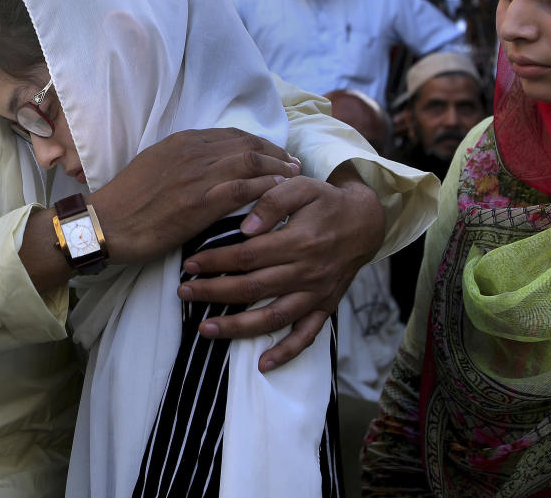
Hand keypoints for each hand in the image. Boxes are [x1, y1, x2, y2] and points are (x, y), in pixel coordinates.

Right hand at [89, 128, 299, 264]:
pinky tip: (281, 193)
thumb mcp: (153, 166)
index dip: (259, 142)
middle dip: (275, 153)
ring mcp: (198, 177)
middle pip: (247, 144)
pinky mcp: (200, 203)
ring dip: (278, 168)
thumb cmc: (126, 200)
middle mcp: (193, 152)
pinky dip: (267, 188)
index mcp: (182, 141)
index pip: (232, 134)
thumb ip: (181, 160)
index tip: (274, 153)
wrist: (106, 223)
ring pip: (251, 162)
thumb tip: (204, 164)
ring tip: (295, 178)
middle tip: (294, 164)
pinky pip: (244, 189)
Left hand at [177, 166, 385, 372]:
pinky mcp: (325, 307)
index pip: (247, 256)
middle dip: (214, 293)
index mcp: (298, 242)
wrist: (365, 222)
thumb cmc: (325, 202)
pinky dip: (287, 352)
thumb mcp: (301, 186)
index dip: (216, 261)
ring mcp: (316, 294)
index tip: (191, 264)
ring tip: (205, 330)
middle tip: (184, 293)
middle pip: (253, 289)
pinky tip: (263, 364)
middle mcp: (307, 272)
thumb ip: (272, 201)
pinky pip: (307, 336)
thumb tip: (246, 228)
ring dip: (238, 328)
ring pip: (273, 317)